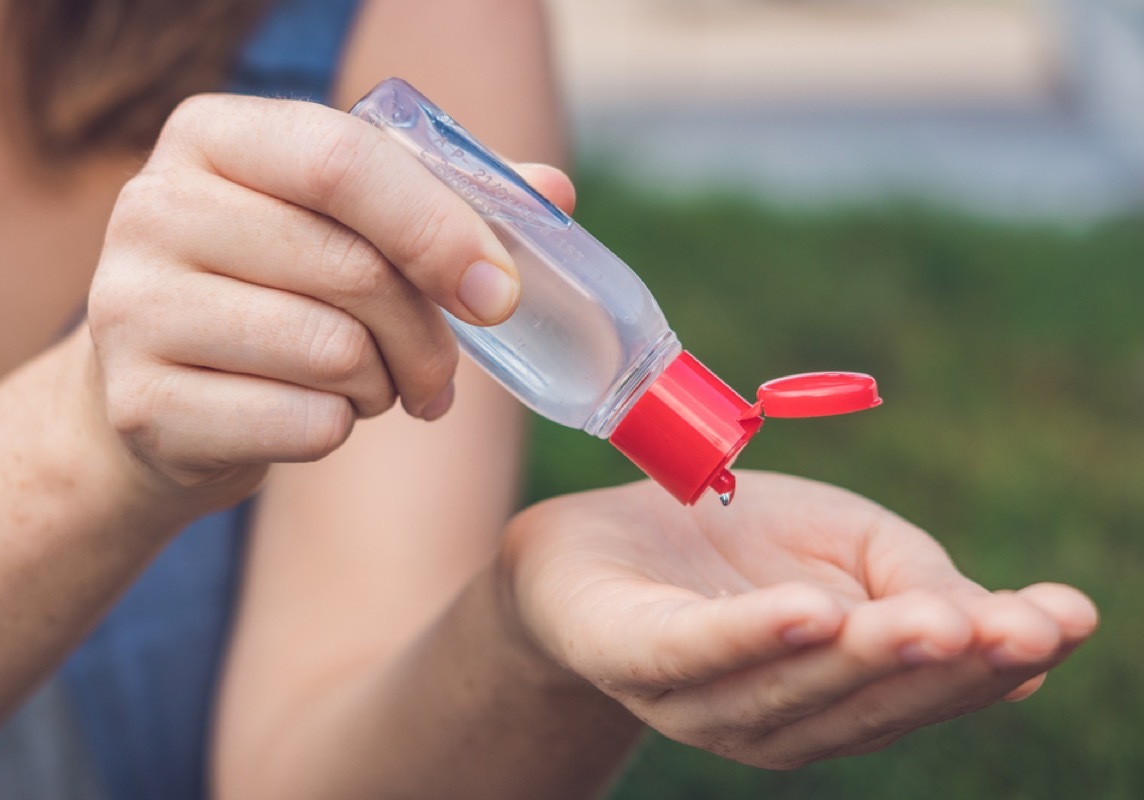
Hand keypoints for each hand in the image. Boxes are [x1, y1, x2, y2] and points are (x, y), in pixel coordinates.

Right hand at [84, 94, 572, 504]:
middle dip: (428, 336)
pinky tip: (314, 418)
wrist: (161, 401)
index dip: (443, 229)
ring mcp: (129, 307)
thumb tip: (555, 192)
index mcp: (212, 137)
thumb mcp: (344, 228)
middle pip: (353, 268)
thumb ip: (444, 200)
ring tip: (366, 386)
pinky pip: (304, 425)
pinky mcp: (140, 404)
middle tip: (441, 373)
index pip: (346, 162)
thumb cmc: (275, 296)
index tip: (503, 293)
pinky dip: (339, 431)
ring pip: (334, 352)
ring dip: (383, 386)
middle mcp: (153, 208)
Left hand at [500, 472, 1097, 768]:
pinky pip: (695, 652)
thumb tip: (1015, 627)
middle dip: (943, 668)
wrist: (594, 536)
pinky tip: (807, 613)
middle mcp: (773, 716)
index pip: (923, 688)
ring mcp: (699, 698)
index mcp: (834, 693)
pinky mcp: (632, 655)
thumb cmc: (731, 541)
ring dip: (864, 658)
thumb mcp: (843, 540)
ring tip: (931, 622)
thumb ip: (914, 579)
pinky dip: (751, 638)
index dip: (997, 660)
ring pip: (790, 690)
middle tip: (1014, 628)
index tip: (1067, 618)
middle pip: (864, 702)